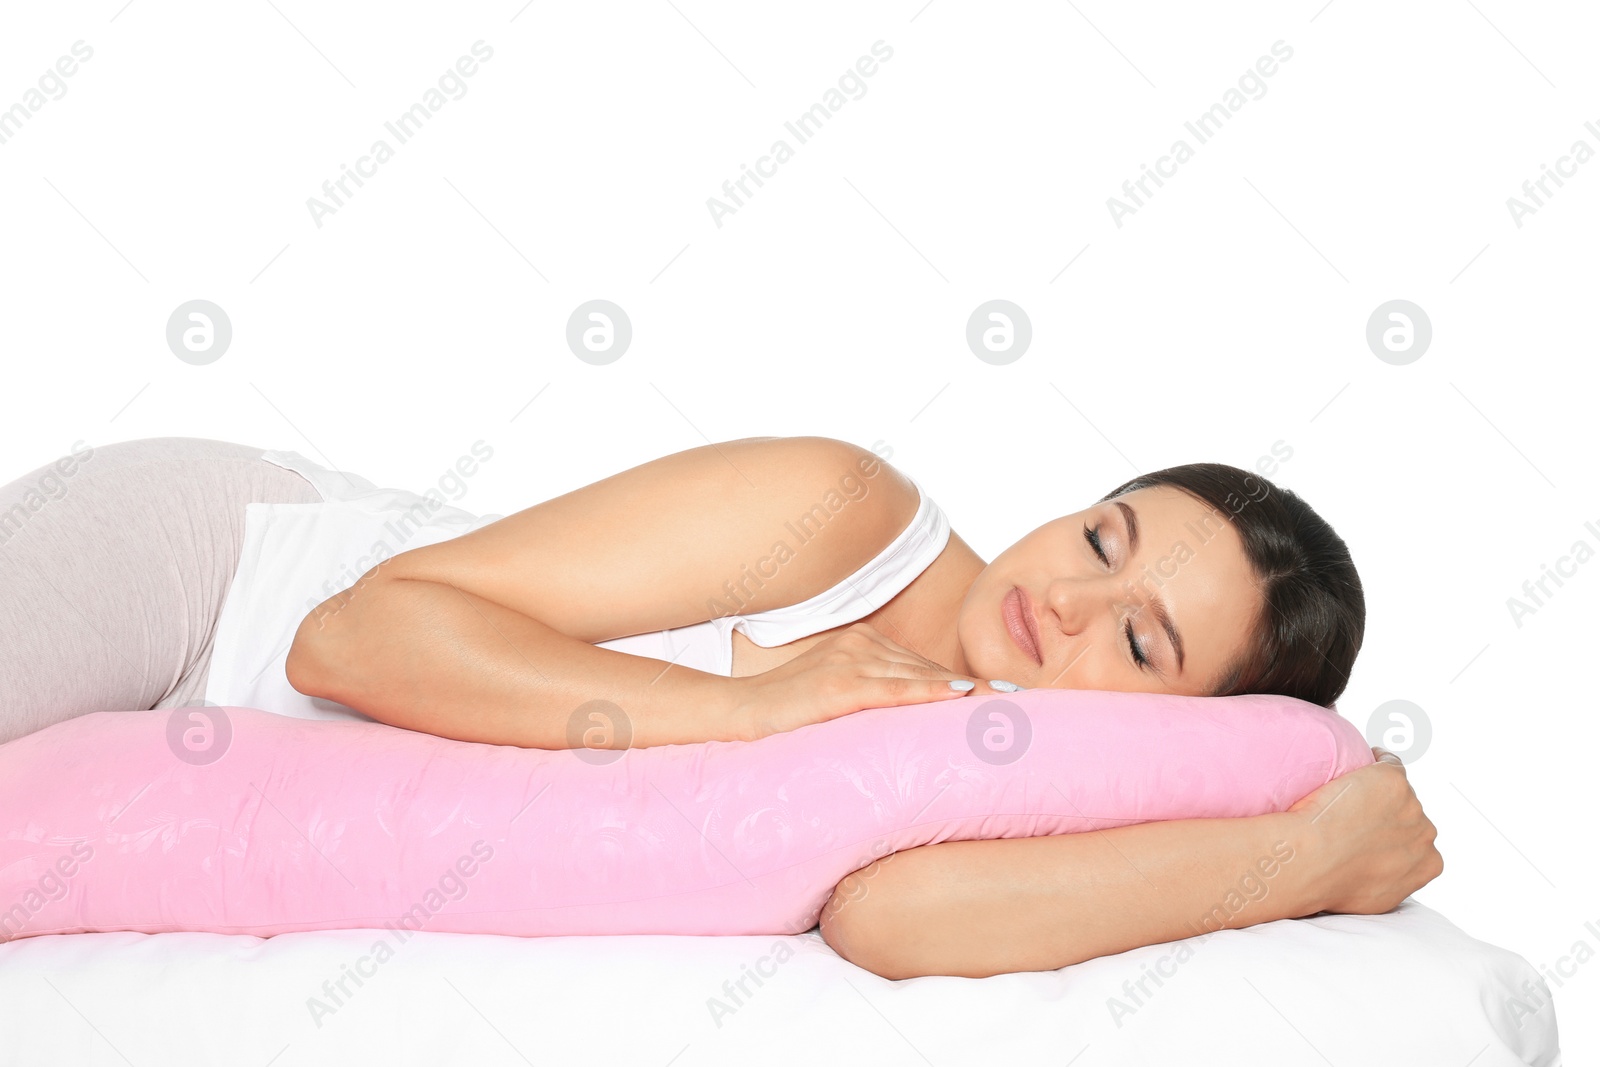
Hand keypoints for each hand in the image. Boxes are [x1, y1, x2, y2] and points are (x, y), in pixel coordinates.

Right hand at [725, 622, 1005, 741]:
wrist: (735, 713)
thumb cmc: (785, 717)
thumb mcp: (838, 705)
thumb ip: (874, 704)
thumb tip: (916, 732)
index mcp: (865, 646)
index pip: (927, 670)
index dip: (971, 687)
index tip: (1013, 701)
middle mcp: (864, 645)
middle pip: (934, 671)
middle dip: (980, 691)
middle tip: (1028, 707)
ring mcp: (852, 660)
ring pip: (922, 678)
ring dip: (969, 694)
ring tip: (1010, 708)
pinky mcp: (839, 683)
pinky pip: (895, 689)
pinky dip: (930, 694)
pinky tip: (961, 697)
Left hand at [1285, 746, 1442, 915]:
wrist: (1311, 859)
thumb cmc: (1329, 883)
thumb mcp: (1371, 897)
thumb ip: (1388, 882)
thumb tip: (1378, 876)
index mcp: (1428, 864)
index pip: (1417, 844)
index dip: (1392, 838)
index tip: (1368, 833)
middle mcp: (1426, 834)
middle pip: (1409, 817)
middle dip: (1386, 815)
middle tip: (1350, 813)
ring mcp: (1412, 804)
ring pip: (1397, 791)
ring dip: (1376, 790)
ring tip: (1343, 794)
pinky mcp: (1393, 780)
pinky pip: (1388, 762)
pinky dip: (1377, 760)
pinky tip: (1359, 761)